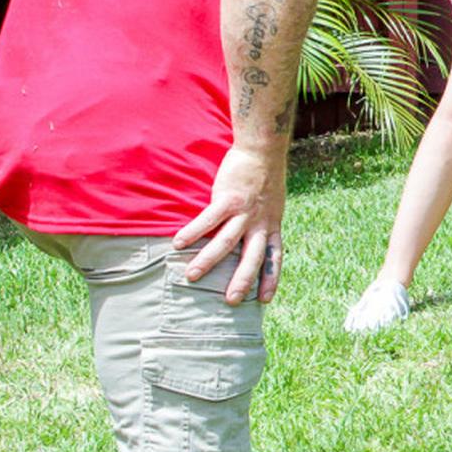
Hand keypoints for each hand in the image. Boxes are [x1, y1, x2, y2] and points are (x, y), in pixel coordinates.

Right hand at [174, 143, 287, 304]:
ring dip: (207, 261)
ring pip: (226, 242)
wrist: (263, 150)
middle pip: (252, 257)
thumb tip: (252, 241)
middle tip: (230, 301)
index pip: (274, 258)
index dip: (270, 279)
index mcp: (271, 225)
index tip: (264, 299)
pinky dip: (192, 232)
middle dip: (241, 280)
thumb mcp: (271, 206)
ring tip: (191, 276)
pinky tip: (177, 243)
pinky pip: (208, 219)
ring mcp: (244, 211)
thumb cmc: (264, 179)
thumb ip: (262, 224)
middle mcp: (260, 222)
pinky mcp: (228, 198)